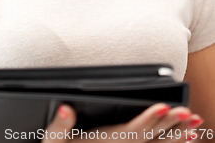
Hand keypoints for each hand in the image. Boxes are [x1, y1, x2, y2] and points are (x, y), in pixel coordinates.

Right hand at [42, 103, 203, 142]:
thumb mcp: (52, 142)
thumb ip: (58, 127)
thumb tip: (66, 109)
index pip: (131, 132)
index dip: (147, 120)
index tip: (163, 107)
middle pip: (150, 138)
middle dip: (170, 125)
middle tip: (188, 113)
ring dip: (177, 135)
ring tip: (195, 123)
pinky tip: (185, 139)